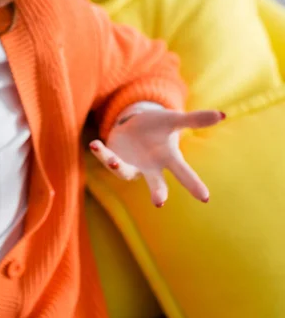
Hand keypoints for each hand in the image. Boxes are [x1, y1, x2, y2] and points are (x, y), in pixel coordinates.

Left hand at [89, 109, 224, 206]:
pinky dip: (101, 152)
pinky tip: (94, 144)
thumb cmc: (157, 126)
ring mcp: (131, 165)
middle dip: (157, 191)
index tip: (205, 197)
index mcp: (167, 159)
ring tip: (115, 161)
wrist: (134, 126)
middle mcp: (149, 167)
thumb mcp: (174, 120)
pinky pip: (106, 157)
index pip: (183, 172)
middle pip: (155, 182)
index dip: (193, 184)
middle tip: (160, 201)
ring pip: (125, 172)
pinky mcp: (114, 158)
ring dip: (118, 167)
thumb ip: (195, 119)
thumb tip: (223, 115)